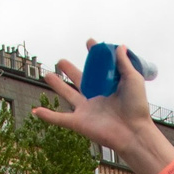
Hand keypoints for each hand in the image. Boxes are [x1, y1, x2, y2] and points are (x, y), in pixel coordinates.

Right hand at [31, 44, 168, 167]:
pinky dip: (47, 116)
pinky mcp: (78, 122)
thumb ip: (124, 63)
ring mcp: (86, 109)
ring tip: (47, 75)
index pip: (98, 67)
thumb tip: (119, 46)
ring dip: (56, 85)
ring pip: (67, 94)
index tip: (90, 42)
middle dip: (69, 70)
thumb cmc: (137, 107)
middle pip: (79, 80)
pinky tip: (36, 111)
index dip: (94, 55)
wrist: (133, 131)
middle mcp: (96, 96)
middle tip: (61, 61)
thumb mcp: (133, 79)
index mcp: (108, 86)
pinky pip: (59, 119)